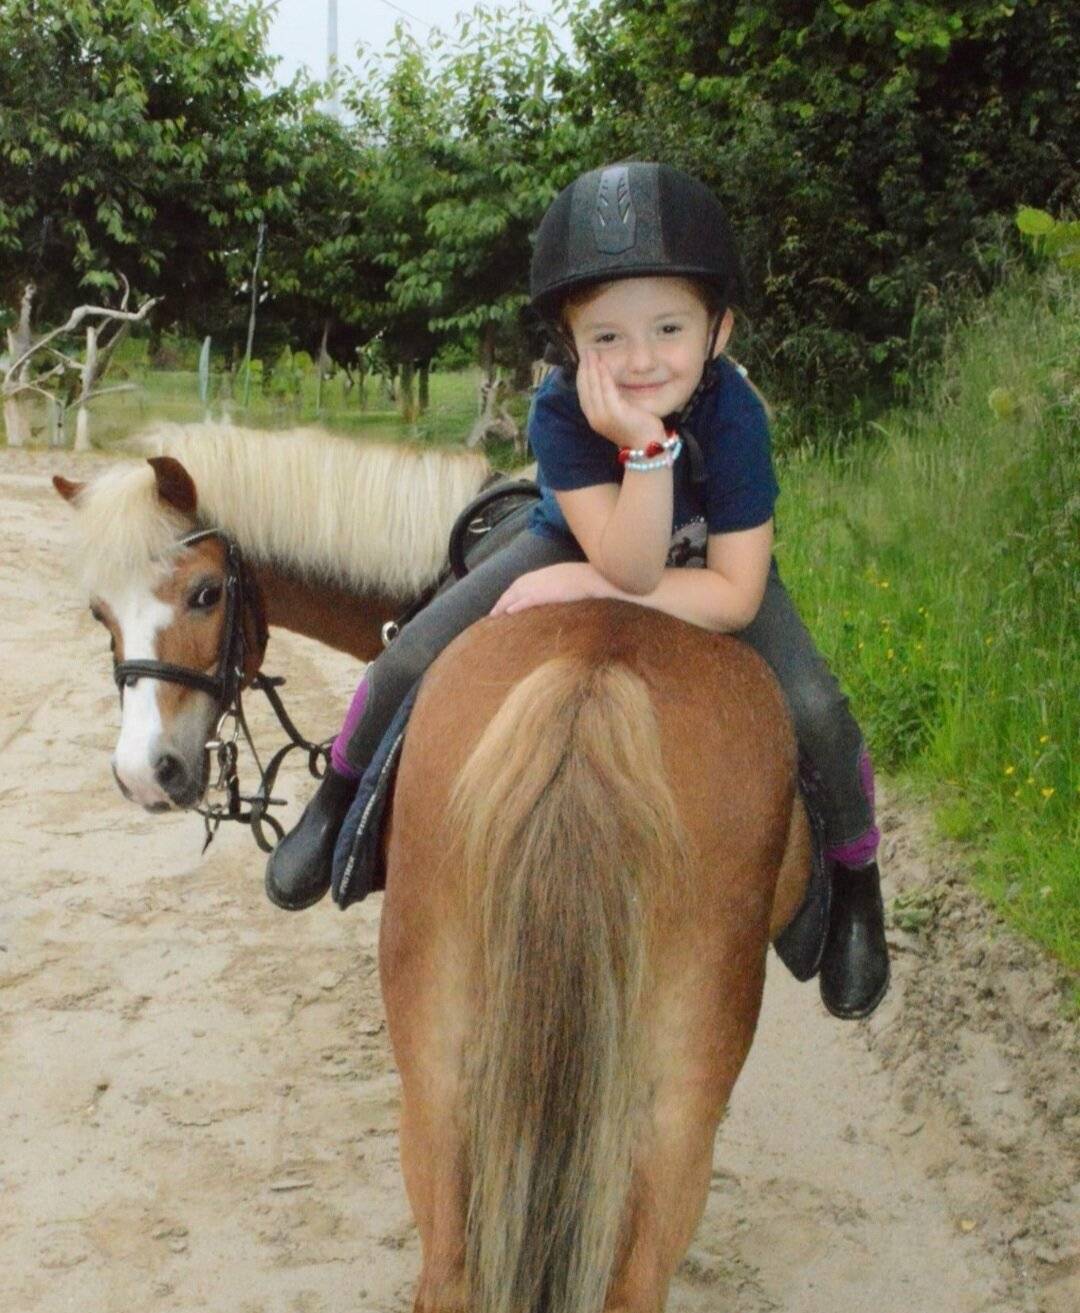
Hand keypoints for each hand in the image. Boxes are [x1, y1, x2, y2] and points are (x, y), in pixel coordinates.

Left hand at [489, 562, 610, 616]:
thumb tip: (556, 595)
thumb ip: (558, 587)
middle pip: (514, 588)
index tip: (504, 603)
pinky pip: (527, 600)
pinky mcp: (546, 593)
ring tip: (494, 615)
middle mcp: (538, 578)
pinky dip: (517, 605)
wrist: (593, 577)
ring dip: (504, 604)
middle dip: (503, 600)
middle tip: (493, 613)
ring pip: (516, 594)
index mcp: (543, 575)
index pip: (521, 584)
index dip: (511, 593)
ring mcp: (541, 585)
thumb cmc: (585, 580)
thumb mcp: (568, 581)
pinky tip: (508, 612)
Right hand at [577, 349, 665, 450]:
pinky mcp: (615, 412)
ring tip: (592, 353)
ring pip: (593, 386)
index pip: (583, 392)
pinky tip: (602, 364)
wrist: (646, 446)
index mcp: (594, 418)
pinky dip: (603, 375)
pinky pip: (606, 389)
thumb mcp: (618, 414)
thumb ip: (610, 400)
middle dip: (585, 368)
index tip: (584, 360)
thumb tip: (607, 382)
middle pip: (585, 387)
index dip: (582, 375)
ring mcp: (603, 416)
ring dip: (592, 368)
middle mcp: (594, 417)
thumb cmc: (636, 429)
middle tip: (586, 351)